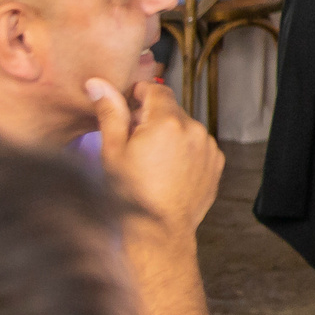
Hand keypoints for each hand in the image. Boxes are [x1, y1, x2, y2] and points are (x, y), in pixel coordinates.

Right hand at [88, 77, 222, 243]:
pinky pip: (198, 145)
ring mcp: (208, 146)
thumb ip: (110, 112)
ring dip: (169, 134)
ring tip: (150, 160)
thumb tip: (98, 83)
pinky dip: (184, 150)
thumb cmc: (131, 194)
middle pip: (171, 109)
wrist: (159, 231)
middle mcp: (194, 128)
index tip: (127, 106)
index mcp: (167, 121)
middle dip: (152, 117)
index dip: (139, 94)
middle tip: (133, 139)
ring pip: (185, 127)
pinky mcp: (216, 162)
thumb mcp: (113, 151)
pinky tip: (168, 170)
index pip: (156, 90)